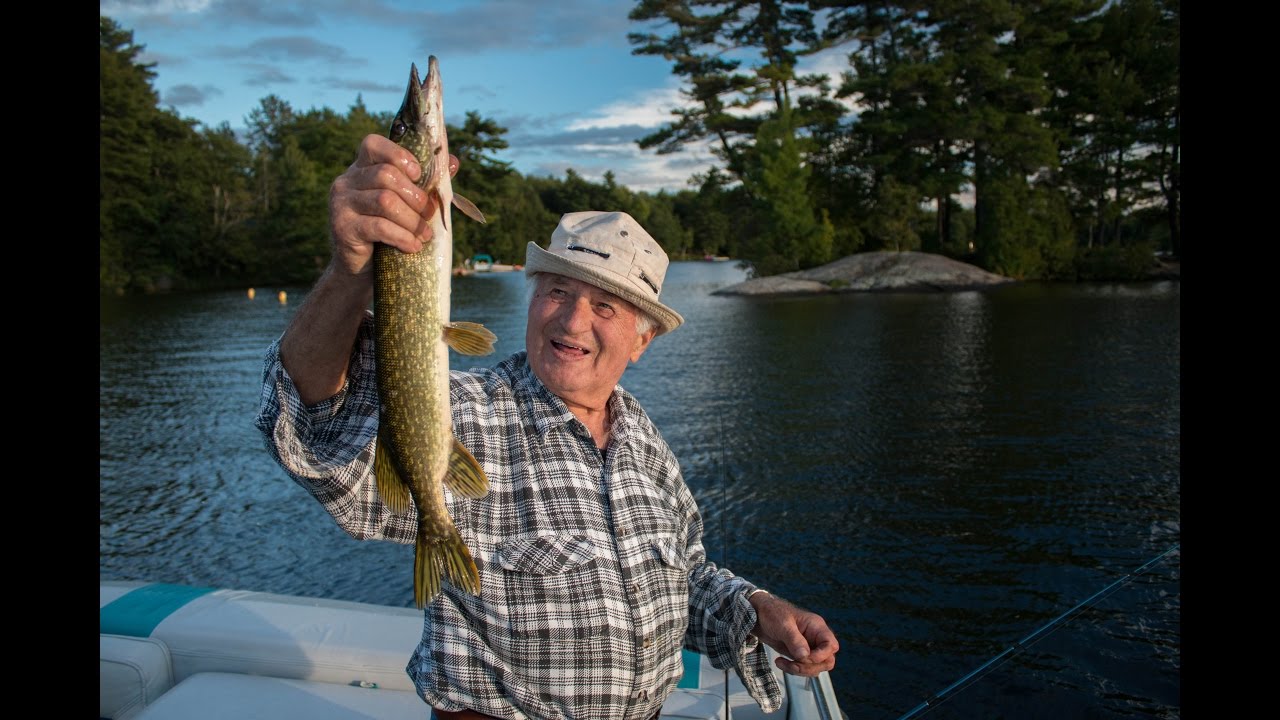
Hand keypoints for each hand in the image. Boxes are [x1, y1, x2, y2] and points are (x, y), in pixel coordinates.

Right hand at [327, 133, 459, 275]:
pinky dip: (403, 237)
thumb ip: (426, 182)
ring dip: (412, 219)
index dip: (398, 155)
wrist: (362, 269)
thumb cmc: (388, 230)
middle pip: (386, 174)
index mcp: (361, 168)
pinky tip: (414, 246)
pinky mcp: (343, 228)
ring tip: (425, 234)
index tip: (418, 175)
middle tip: (430, 214)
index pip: (372, 144)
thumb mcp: (406, 203)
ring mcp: (341, 204)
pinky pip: (379, 227)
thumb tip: (454, 162)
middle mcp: (347, 181)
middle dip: (415, 196)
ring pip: (385, 201)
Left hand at [749, 592, 838, 675]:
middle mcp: (815, 637)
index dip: (821, 655)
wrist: (757, 616)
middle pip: (826, 660)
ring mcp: (808, 647)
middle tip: (793, 664)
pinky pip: (804, 668)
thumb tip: (805, 656)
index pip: (831, 645)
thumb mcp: (783, 625)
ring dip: (800, 670)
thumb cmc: (772, 613)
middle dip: (809, 667)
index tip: (805, 658)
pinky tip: (781, 663)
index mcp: (816, 626)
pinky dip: (793, 670)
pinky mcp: (799, 654)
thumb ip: (795, 640)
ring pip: (815, 667)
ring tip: (782, 663)